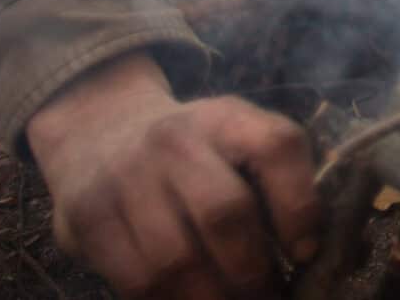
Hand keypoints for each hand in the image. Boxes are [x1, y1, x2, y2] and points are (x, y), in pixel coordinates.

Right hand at [26, 52, 320, 298]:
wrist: (100, 128)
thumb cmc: (192, 150)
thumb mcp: (235, 138)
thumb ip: (274, 180)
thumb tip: (310, 253)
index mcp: (225, 117)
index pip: (276, 146)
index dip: (299, 206)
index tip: (304, 253)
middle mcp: (174, 140)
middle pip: (224, 211)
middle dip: (253, 271)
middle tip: (269, 296)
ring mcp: (126, 179)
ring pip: (176, 260)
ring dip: (213, 299)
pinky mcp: (89, 220)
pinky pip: (135, 282)